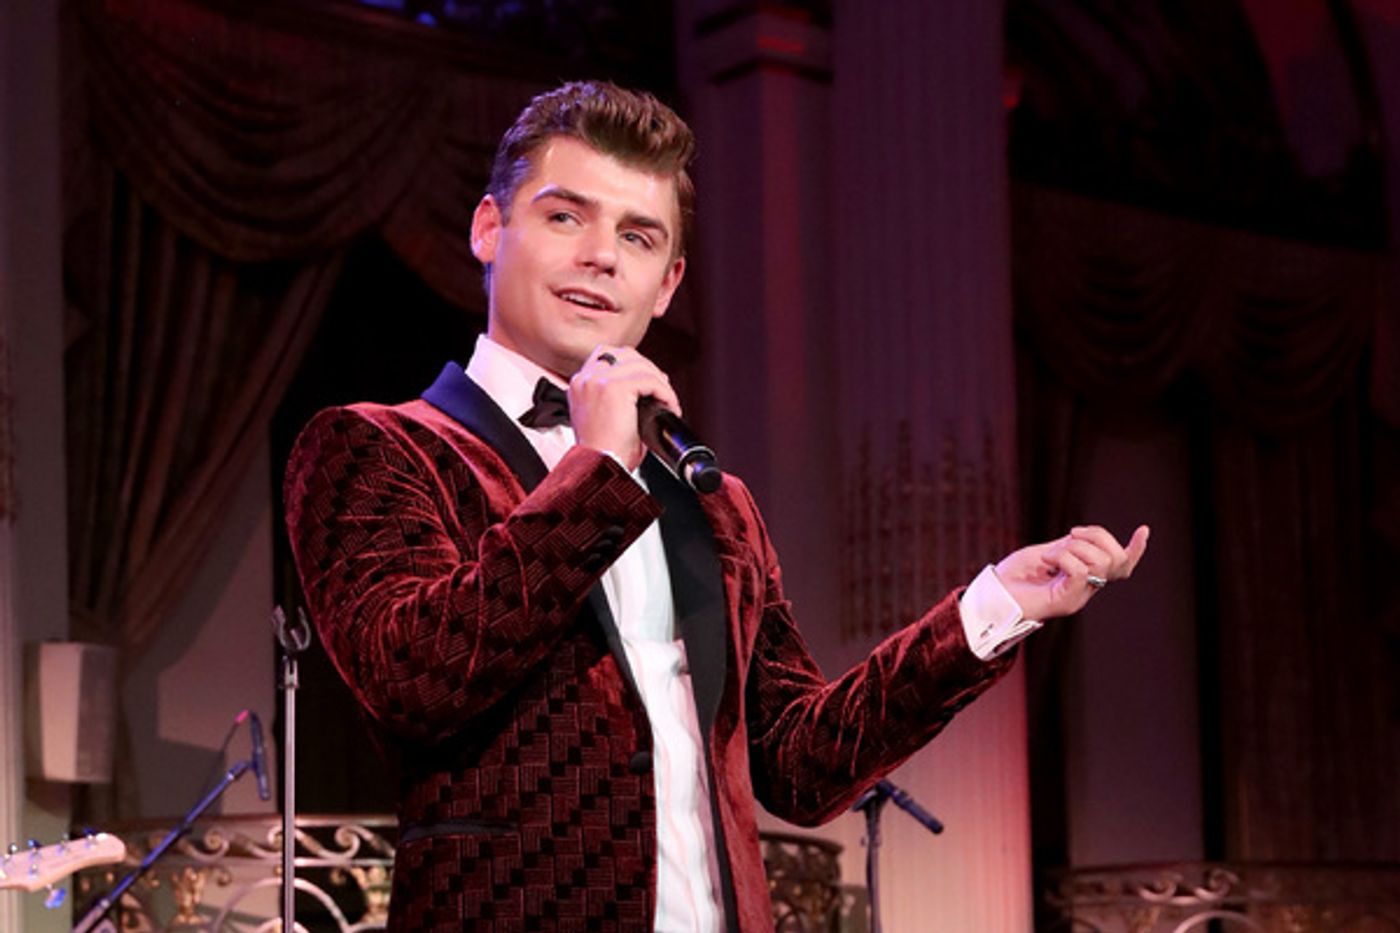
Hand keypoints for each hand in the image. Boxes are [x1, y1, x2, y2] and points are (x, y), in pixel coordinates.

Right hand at [568, 346, 680, 470]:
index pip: (607, 356)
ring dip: (660, 381)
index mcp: (579, 385)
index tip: (648, 384)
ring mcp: (598, 381)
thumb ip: (616, 399)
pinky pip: (650, 380)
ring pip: (641, 365)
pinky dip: (665, 393)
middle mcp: (585, 379)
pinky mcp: (614, 388)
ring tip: (668, 401)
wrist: (599, 470)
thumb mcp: (604, 419)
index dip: (633, 366)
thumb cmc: (605, 455)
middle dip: (649, 370)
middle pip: (626, 354)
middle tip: (663, 391)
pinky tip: (669, 407)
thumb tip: (646, 392)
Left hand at [994, 524, 1149, 620]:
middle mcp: (1085, 589)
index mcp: (1084, 577)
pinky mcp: (1065, 602)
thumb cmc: (1012, 577)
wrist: (991, 598)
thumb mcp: (1046, 553)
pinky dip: (1064, 557)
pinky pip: (1081, 571)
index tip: (1145, 529)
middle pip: (1116, 559)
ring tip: (1050, 555)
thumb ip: (1069, 547)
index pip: (1120, 566)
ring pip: (1101, 563)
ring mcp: (1077, 596)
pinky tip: (1047, 561)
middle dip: (1098, 537)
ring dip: (1075, 547)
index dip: (1135, 549)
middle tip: (1069, 535)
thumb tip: (1085, 537)